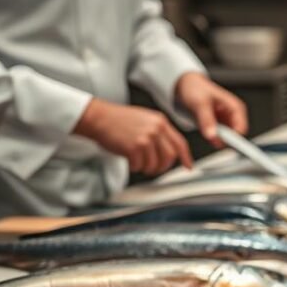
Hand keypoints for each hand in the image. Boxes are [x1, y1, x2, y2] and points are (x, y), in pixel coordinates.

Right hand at [74, 98, 192, 175]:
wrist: (98, 117)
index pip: (180, 143)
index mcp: (161, 121)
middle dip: (163, 167)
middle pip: (170, 156)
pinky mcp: (134, 147)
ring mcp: (146, 137)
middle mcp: (156, 129)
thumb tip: (170, 151)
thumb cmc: (117, 120)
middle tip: (154, 169)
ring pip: (155, 163)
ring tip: (138, 164)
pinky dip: (135, 167)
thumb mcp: (145, 119)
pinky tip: (129, 160)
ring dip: (147, 168)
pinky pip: (140, 165)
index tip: (188, 166)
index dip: (185, 157)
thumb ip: (159, 132)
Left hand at [175, 71, 247, 146]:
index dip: (235, 138)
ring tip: (204, 129)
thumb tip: (212, 136)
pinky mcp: (217, 126)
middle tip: (210, 135)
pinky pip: (217, 137)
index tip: (223, 142)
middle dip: (223, 139)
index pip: (242, 128)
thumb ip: (206, 120)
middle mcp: (233, 115)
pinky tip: (203, 131)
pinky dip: (211, 138)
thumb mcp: (200, 103)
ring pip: (226, 138)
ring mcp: (225, 122)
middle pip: (235, 135)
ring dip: (216, 139)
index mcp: (236, 107)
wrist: (186, 85)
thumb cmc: (196, 88)